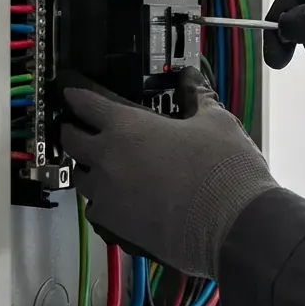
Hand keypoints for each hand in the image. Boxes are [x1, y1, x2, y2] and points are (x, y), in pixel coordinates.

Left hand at [61, 68, 277, 278]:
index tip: (71, 91)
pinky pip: (96, 209)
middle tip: (81, 126)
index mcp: (127, 126)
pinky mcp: (115, 227)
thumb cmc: (224, 168)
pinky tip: (121, 200)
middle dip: (73, 129)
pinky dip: (103, 201)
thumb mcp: (215, 121)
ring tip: (106, 166)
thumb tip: (191, 78)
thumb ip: (196, 96)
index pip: (85, 102)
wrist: (233, 225)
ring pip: (81, 178)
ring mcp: (107, 195)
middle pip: (71, 140)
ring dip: (88, 168)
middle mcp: (107, 159)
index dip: (76, 94)